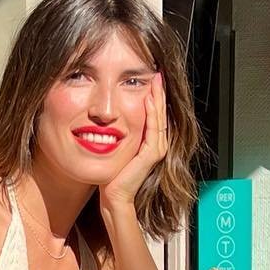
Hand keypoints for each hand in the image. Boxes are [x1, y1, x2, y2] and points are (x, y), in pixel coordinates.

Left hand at [99, 73, 168, 222]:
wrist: (113, 196)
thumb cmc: (111, 175)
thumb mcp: (116, 148)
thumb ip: (119, 134)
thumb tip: (109, 118)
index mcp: (149, 142)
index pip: (154, 113)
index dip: (153, 96)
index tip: (150, 78)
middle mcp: (156, 144)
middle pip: (160, 112)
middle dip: (158, 92)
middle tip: (157, 73)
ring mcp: (156, 149)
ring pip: (159, 117)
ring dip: (157, 98)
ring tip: (155, 81)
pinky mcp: (151, 155)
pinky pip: (153, 129)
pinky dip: (151, 113)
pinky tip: (148, 99)